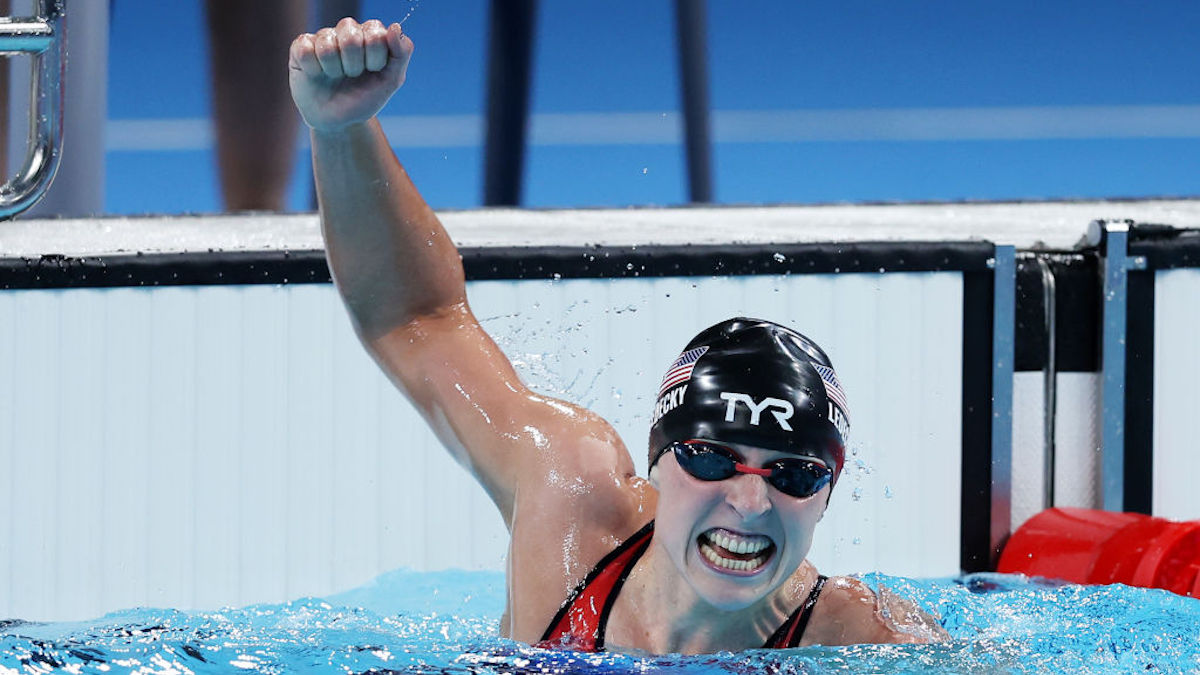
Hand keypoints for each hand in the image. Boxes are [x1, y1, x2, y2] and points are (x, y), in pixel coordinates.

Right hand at [289, 18, 413, 131]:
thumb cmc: (364, 99)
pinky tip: (317, 75)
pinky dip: (314, 70)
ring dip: (334, 70)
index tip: (373, 71)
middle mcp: (347, 31)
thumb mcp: (390, 81)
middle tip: (353, 75)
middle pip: (351, 36)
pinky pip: (306, 50)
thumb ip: (401, 53)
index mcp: (370, 34)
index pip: (376, 33)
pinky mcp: (301, 47)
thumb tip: (395, 27)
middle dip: (354, 66)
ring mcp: (323, 37)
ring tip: (335, 76)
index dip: (375, 58)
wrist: (338, 122)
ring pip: (327, 45)